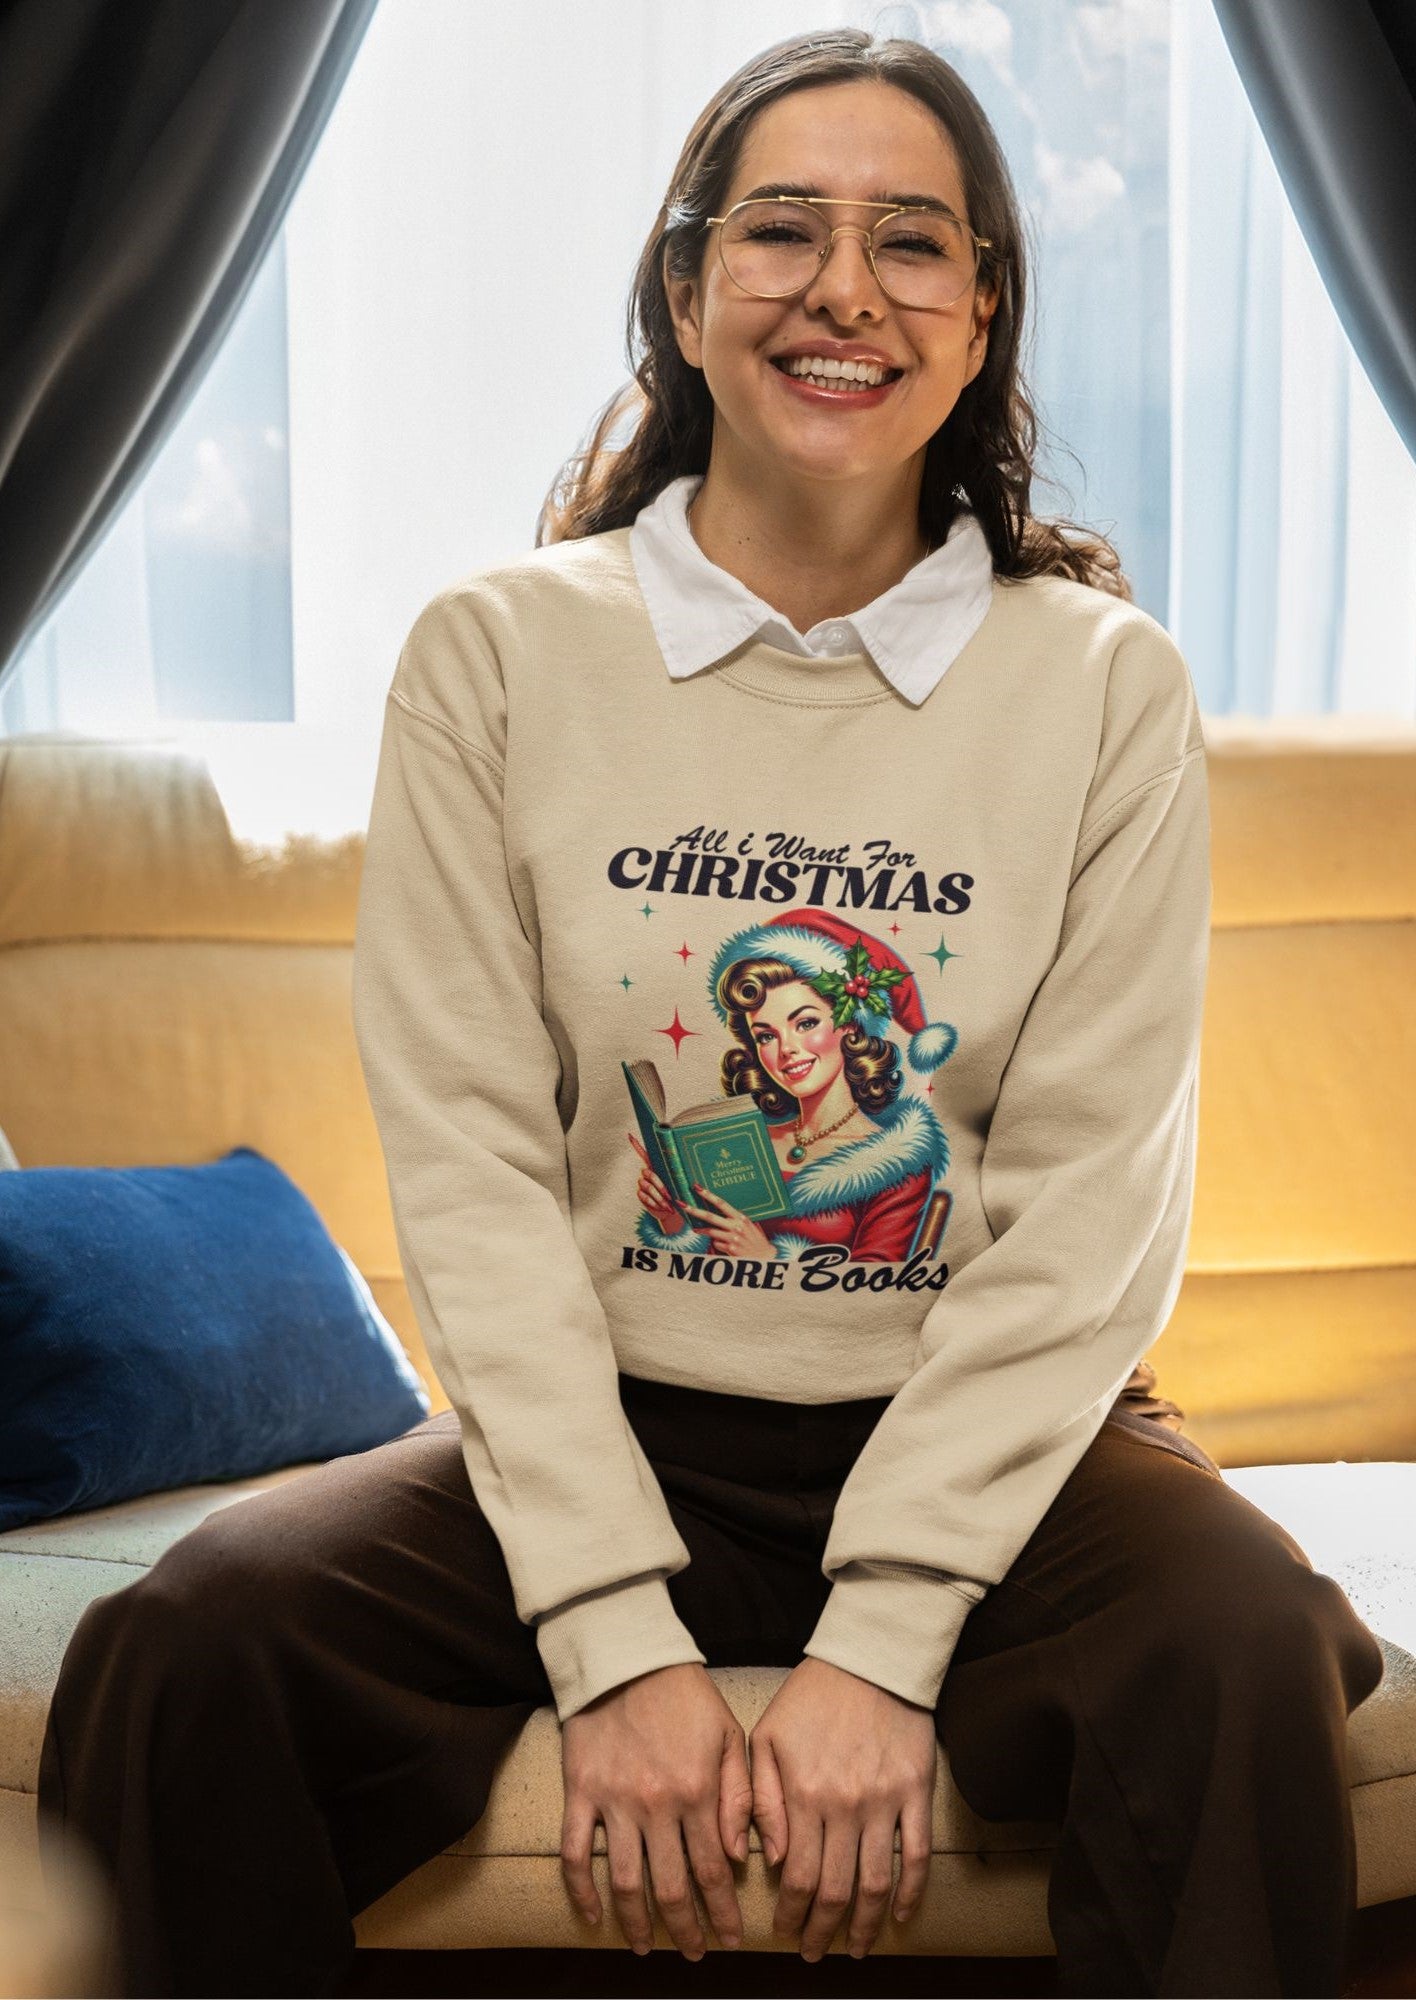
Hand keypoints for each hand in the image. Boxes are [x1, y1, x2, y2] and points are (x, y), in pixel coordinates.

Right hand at [560, 1662, 750, 1959]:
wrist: (627, 1658)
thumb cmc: (686, 1697)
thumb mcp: (730, 1736)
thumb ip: (741, 1797)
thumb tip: (743, 1857)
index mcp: (698, 1792)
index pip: (714, 1872)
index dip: (724, 1913)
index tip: (733, 1939)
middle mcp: (657, 1805)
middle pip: (672, 1888)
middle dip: (688, 1930)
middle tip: (697, 1953)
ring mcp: (614, 1802)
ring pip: (625, 1882)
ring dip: (638, 1924)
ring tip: (649, 1948)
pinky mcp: (580, 1793)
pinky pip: (575, 1854)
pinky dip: (582, 1892)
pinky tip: (594, 1918)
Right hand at [628, 1132, 686, 1231]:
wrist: (672, 1211)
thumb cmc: (678, 1194)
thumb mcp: (679, 1184)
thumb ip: (678, 1175)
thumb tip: (687, 1166)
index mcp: (656, 1167)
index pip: (644, 1154)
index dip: (636, 1145)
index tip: (629, 1135)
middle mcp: (646, 1173)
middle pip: (649, 1174)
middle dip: (661, 1187)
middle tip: (670, 1197)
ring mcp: (642, 1183)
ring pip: (648, 1187)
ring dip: (659, 1197)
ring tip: (668, 1205)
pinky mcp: (640, 1194)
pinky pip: (645, 1197)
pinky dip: (654, 1204)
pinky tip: (660, 1207)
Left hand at [678, 1182, 775, 1258]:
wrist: (765, 1257)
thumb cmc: (756, 1241)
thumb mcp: (749, 1226)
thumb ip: (735, 1220)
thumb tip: (718, 1214)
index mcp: (741, 1217)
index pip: (722, 1203)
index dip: (708, 1195)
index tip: (697, 1188)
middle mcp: (737, 1226)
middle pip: (710, 1216)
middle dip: (694, 1210)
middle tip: (682, 1205)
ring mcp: (733, 1238)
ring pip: (711, 1232)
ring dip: (702, 1231)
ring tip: (696, 1230)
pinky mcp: (730, 1249)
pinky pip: (717, 1244)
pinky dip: (718, 1244)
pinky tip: (726, 1247)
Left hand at [750, 1657, 935, 1959]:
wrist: (870, 1660)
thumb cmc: (811, 1698)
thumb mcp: (766, 1738)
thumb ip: (760, 1800)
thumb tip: (767, 1858)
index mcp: (803, 1795)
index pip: (796, 1876)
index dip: (791, 1915)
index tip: (786, 1934)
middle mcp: (844, 1806)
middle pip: (834, 1890)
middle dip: (822, 1931)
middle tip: (815, 1953)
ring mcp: (884, 1802)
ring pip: (876, 1883)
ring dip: (865, 1925)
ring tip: (854, 1948)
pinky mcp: (916, 1793)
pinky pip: (918, 1856)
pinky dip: (912, 1893)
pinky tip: (902, 1917)